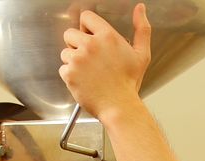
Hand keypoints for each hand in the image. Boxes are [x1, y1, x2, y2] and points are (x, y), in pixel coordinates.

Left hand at [59, 3, 151, 120]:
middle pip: (70, 33)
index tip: (90, 37)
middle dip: (76, 43)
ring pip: (65, 51)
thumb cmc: (129, 83)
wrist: (119, 106)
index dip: (87, 27)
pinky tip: (83, 80)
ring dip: (73, 60)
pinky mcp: (69, 73)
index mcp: (107, 36)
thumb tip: (140, 9)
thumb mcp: (141, 53)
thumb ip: (142, 28)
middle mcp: (90, 45)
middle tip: (88, 57)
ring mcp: (78, 59)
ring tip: (88, 71)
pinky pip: (62, 68)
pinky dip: (70, 75)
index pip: (86, 17)